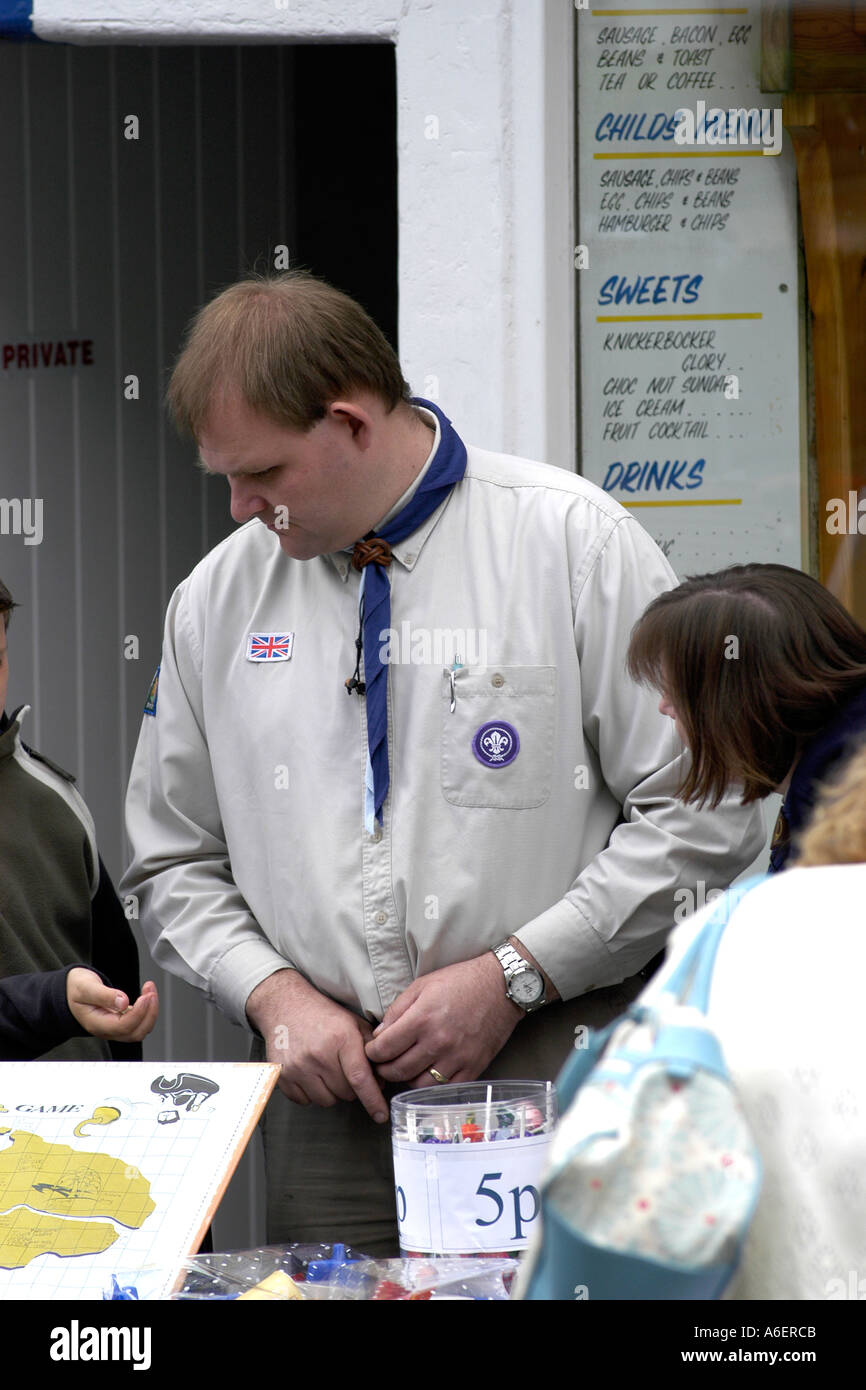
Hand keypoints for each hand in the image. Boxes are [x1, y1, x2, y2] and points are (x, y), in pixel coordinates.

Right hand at [67, 970, 158, 1041]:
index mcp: (96, 1024)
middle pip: (136, 1033)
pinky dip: (147, 1010)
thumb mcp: (85, 987)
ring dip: (150, 1011)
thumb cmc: (75, 989)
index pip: (123, 1027)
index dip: (138, 1013)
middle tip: (150, 992)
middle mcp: (107, 1030)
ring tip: (149, 990)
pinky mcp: (121, 1021)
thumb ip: (104, 995)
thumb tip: (124, 1002)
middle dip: (149, 1013)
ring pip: (140, 1029)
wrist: (69, 991)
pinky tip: (146, 994)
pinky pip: (139, 1022)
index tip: (145, 996)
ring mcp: (115, 1027)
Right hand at [246, 969, 388, 1122]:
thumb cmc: (323, 1015)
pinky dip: (312, 1093)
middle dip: (351, 1087)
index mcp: (341, 1038)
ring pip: (327, 1101)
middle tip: (345, 1069)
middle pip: (346, 1093)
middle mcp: (318, 1054)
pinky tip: (311, 1073)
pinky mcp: (282, 1075)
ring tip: (327, 1069)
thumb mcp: (354, 1023)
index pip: (360, 1078)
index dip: (373, 1100)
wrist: (285, 1005)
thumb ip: (371, 1050)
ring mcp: (298, 1066)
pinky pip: (305, 1101)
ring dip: (331, 1091)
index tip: (381, 1115)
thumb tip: (380, 1082)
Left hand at [364, 954, 521, 1088]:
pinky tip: (426, 1073)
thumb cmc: (461, 981)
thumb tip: (379, 1033)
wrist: (500, 986)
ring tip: (404, 1068)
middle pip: (398, 1070)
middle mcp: (438, 1041)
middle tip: (382, 1064)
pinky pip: (444, 1088)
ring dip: (405, 1079)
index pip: (385, 1048)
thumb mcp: (422, 985)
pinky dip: (430, 1084)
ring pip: (418, 1083)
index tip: (372, 1050)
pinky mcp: (473, 1067)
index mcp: (422, 1018)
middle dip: (383, 1069)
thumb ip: (397, 1009)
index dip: (372, 1052)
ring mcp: (457, 1057)